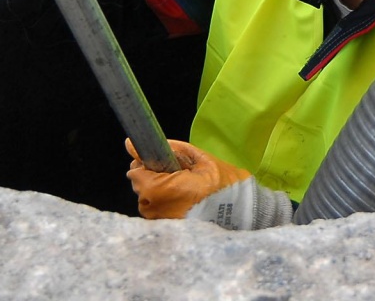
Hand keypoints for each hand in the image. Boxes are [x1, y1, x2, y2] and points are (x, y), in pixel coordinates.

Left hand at [125, 139, 291, 229]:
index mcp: (160, 189)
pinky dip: (165, 204)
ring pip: (147, 199)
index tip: (164, 162)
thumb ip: (168, 149)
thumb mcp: (199, 159)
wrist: (242, 214)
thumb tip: (133, 144)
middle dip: (153, 177)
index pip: (135, 171)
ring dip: (159, 191)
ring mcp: (159, 221)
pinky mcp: (166, 230)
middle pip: (139, 186)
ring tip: (184, 189)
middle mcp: (154, 208)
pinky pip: (157, 211)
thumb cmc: (223, 185)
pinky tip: (184, 202)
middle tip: (179, 176)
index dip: (148, 163)